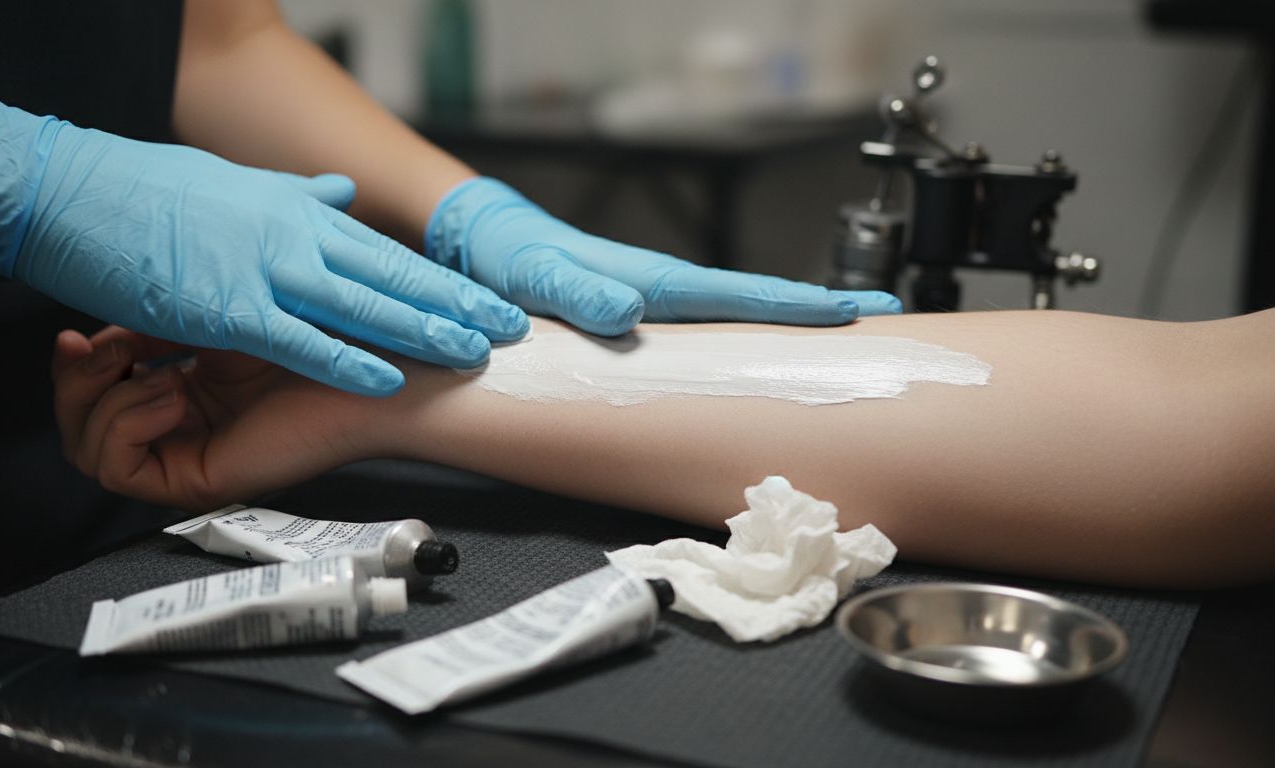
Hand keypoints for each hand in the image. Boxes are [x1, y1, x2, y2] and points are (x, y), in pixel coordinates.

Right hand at [0, 89, 526, 395]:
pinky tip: (391, 377)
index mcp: (299, 214)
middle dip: (456, 305)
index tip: (490, 299)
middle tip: (512, 329)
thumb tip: (340, 193)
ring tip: (477, 352)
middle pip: (393, 276)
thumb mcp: (238, 189)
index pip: (390, 253)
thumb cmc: (151, 195)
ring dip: (424, 330)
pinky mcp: (227, 307)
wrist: (73, 194)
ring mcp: (264, 271)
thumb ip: (297, 198)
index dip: (443, 280)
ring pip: (363, 305)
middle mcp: (295, 238)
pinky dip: (350, 360)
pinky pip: (302, 339)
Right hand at [51, 326, 371, 508]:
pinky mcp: (194, 480)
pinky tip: (175, 394)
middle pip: (79, 422)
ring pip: (88, 448)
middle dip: (75, 381)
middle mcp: (177, 425)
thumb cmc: (321, 338)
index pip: (100, 382)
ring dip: (106, 400)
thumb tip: (103, 307)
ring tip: (161, 372)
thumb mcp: (225, 313)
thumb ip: (167, 311)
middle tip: (93, 349)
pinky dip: (129, 423)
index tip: (80, 330)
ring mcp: (184, 454)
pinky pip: (117, 467)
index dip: (83, 357)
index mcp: (182, 385)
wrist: (372, 377)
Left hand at [424, 177, 900, 336]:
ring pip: (741, 327)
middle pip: (761, 310)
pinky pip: (709, 342)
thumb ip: (578, 289)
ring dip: (793, 338)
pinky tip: (767, 372)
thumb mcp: (538, 275)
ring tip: (846, 355)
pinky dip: (749, 351)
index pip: (742, 296)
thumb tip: (628, 310)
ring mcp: (661, 314)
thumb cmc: (514, 260)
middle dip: (823, 319)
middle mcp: (668, 297)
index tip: (858, 315)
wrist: (487, 249)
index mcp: (654, 284)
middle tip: (888, 329)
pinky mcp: (644, 331)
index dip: (799, 307)